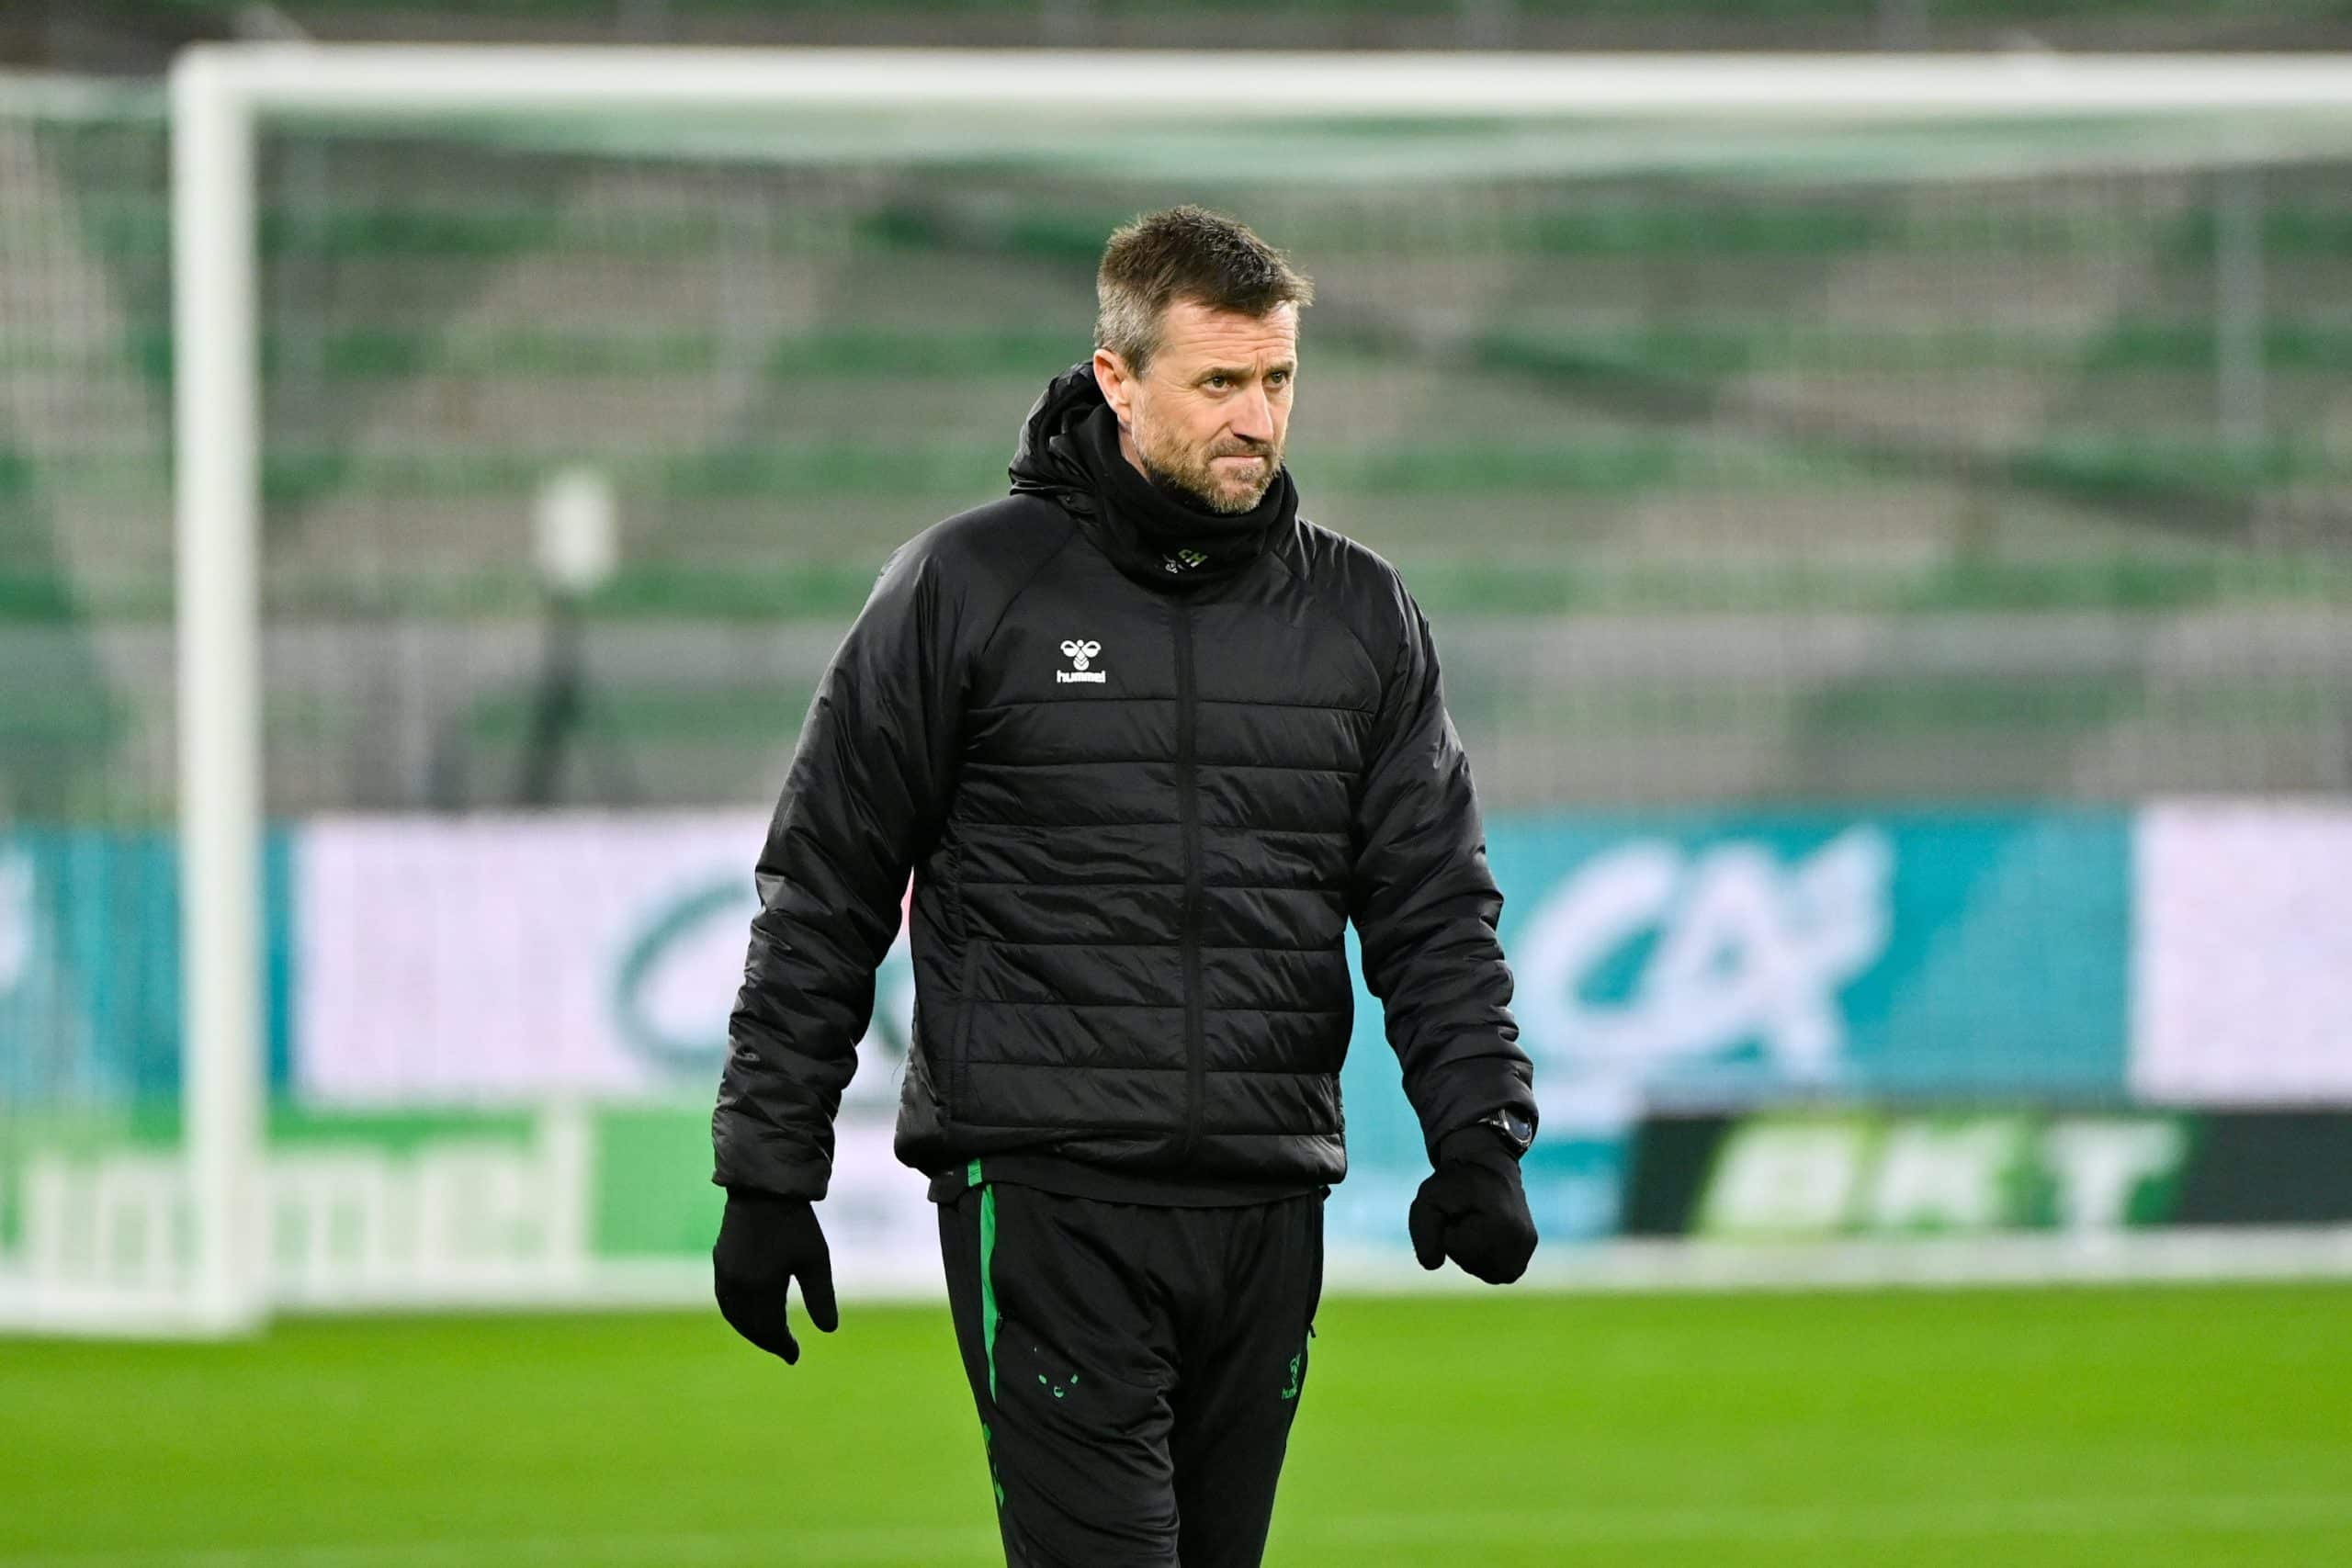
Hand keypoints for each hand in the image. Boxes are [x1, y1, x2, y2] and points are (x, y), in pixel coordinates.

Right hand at [713, 1188, 837, 1362]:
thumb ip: (821, 1297)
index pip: (769, 1329)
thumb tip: (829, 1330)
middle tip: (786, 1350)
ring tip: (769, 1336)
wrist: (764, 1185)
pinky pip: (726, 1298)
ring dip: (750, 1329)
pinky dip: (737, 1313)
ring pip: (734, 1314)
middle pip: (749, 1325)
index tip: (794, 1357)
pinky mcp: (721, 1258)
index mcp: (759, 1288)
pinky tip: (748, 1312)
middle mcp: (736, 1284)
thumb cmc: (795, 1222)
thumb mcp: (815, 1259)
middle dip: (767, 1340)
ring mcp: (725, 1271)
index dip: (782, 1345)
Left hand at [1409, 1126, 1537, 1284]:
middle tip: (1467, 1214)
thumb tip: (1433, 1265)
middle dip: (1459, 1242)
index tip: (1458, 1206)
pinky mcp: (1528, 1250)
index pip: (1455, 1246)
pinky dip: (1486, 1257)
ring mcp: (1527, 1246)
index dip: (1446, 1228)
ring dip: (1473, 1252)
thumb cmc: (1456, 1182)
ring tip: (1478, 1223)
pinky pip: (1497, 1270)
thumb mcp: (1429, 1198)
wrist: (1488, 1165)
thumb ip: (1423, 1231)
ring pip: (1485, 1271)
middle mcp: (1521, 1237)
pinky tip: (1487, 1234)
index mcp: (1501, 1220)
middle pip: (1471, 1262)